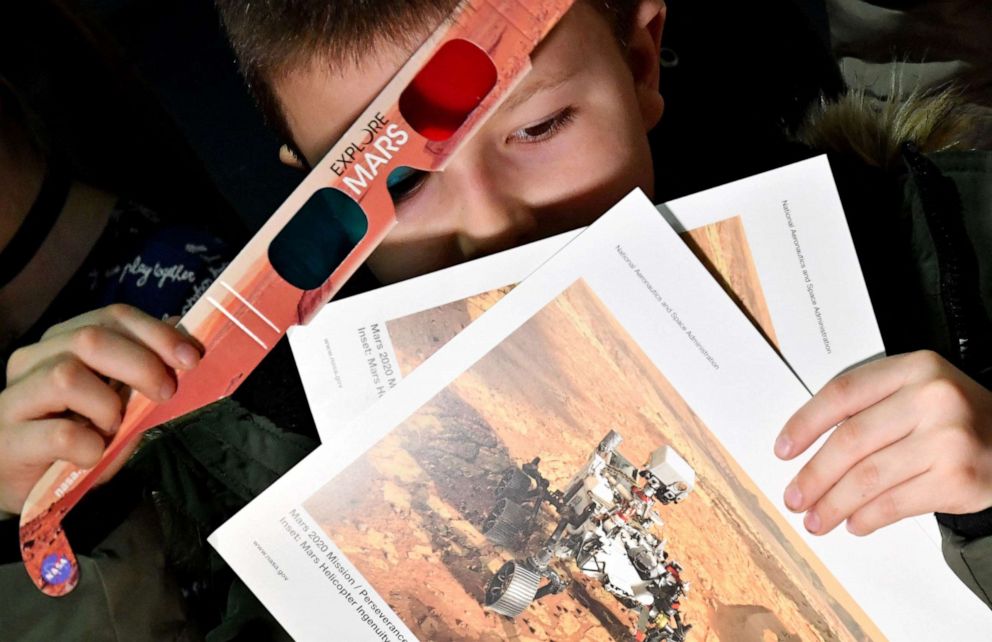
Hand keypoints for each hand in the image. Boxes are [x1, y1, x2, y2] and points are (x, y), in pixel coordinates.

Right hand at [0, 304, 200, 514]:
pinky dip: (89, 447)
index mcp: (63, 342)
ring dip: (107, 406)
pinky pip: (61, 433)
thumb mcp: (121, 404)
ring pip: (66, 376)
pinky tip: (90, 456)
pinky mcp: (7, 440)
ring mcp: (14, 398)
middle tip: (166, 393)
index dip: (157, 333)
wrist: (32, 488)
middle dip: (142, 364)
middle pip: (90, 338)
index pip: (113, 317)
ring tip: (110, 429)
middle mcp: (32, 360)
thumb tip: (181, 328)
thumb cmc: (79, 441)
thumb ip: (144, 371)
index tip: (192, 358)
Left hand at [774, 350, 991, 535]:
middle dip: (814, 475)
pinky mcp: (958, 479)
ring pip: (868, 477)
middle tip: (794, 496)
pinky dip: (867, 517)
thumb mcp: (915, 390)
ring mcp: (948, 440)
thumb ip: (867, 406)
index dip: (804, 424)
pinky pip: (895, 503)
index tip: (783, 449)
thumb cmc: (955, 417)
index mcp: (914, 368)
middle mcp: (932, 399)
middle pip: (850, 440)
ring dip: (834, 504)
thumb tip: (806, 446)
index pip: (842, 393)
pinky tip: (854, 521)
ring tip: (816, 518)